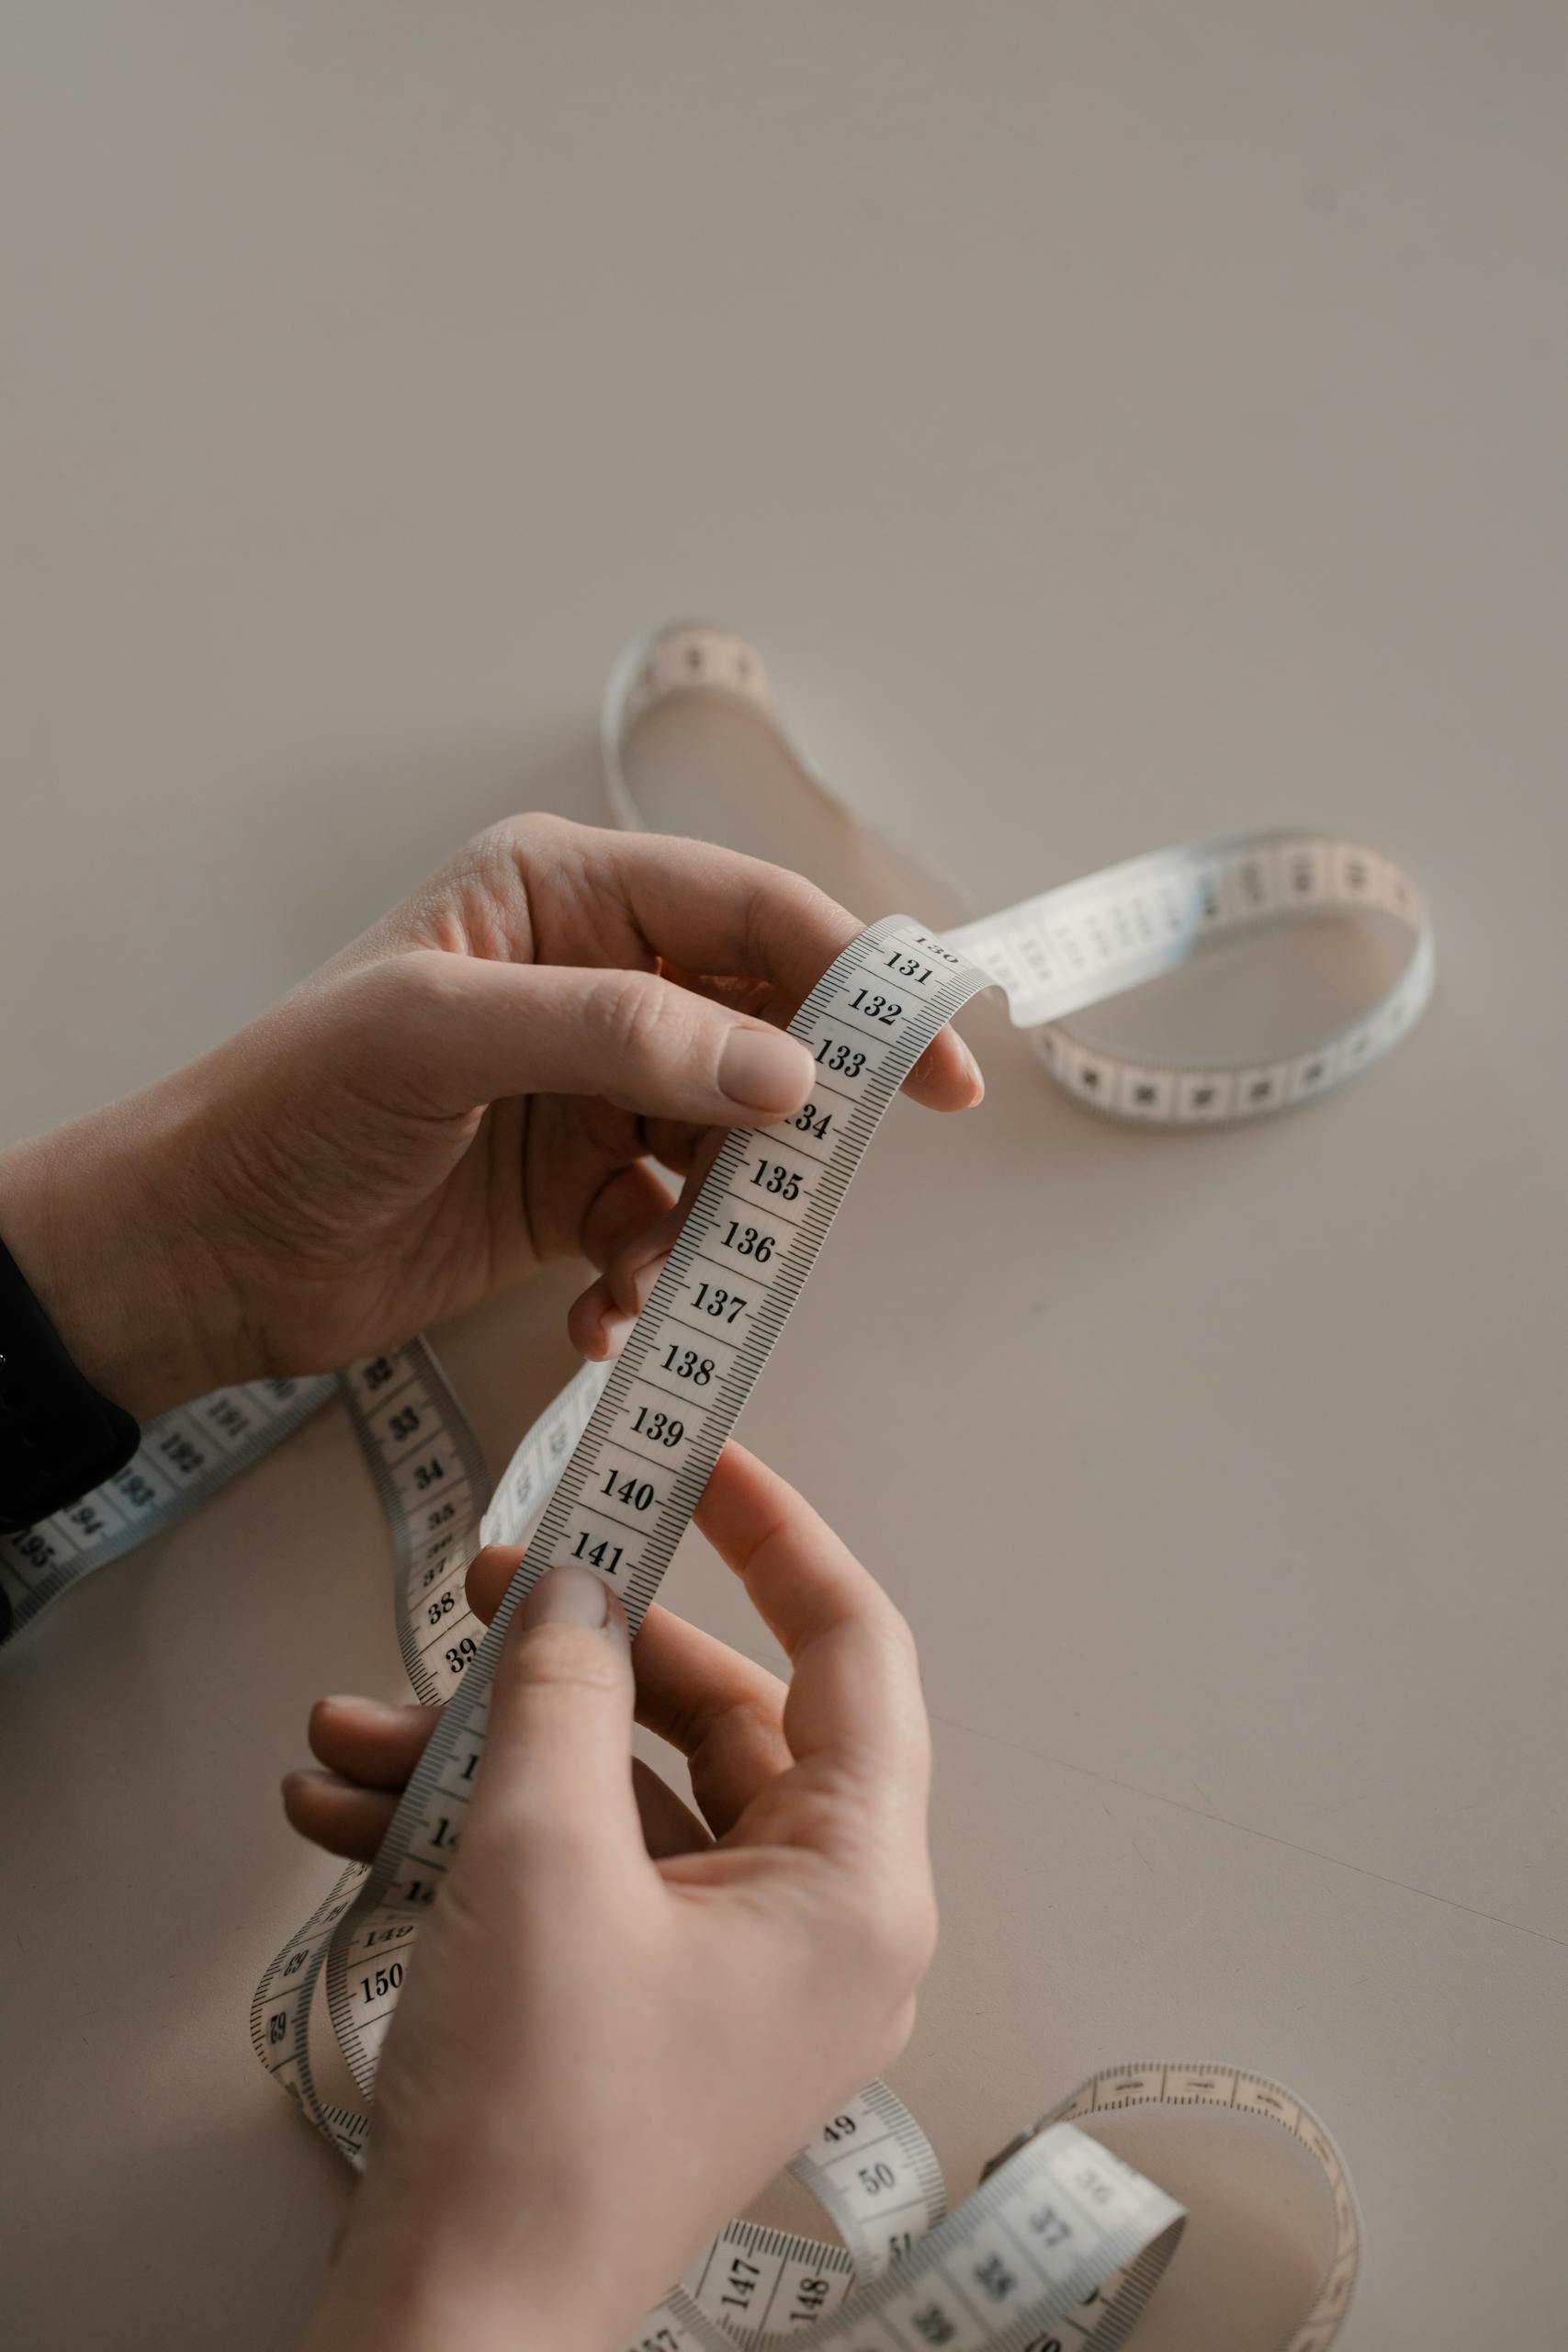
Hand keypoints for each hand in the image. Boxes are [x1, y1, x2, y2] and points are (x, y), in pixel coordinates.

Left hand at [0, 817, 979, 1418]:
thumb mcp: (443, 1035)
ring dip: (709, 1220)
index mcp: (563, 897)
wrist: (203, 1253)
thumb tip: (787, 1073)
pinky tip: (598, 1314)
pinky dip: (651, 1275)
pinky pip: (667, 1225)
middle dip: (792, 1119)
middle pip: (760, 1030)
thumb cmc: (291, 1109)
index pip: (748, 914)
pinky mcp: (575, 1189)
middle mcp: (593, 983)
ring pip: (724, 1143)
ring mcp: (588, 1091)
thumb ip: (621, 1038)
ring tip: (642, 1269)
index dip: (856, 979)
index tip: (937, 1066)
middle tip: (816, 1191)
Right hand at [286, 1445, 935, 2351]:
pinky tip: (349, 1811)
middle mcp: (817, 1925)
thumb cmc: (535, 2121)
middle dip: (582, 1652)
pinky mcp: (650, 2006)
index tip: (704, 1460)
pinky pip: (584, 1872)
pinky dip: (482, 1831)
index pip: (853, 1651)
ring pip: (627, 1794)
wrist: (452, 2329)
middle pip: (719, 1716)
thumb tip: (574, 1591)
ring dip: (492, 1749)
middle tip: (492, 1586)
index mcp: (855, 1886)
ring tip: (354, 1726)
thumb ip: (565, 1690)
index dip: (778, 1538)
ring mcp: (732, 1972)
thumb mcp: (543, 1855)